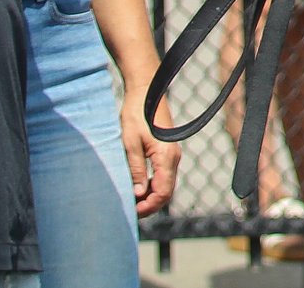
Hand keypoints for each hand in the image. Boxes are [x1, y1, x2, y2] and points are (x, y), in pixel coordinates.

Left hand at [121, 82, 178, 216]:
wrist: (145, 92)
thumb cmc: (136, 115)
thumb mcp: (130, 144)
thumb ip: (135, 170)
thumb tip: (137, 194)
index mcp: (166, 157)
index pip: (163, 192)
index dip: (148, 206)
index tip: (132, 211)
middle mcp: (174, 157)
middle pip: (166, 191)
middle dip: (150, 204)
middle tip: (129, 210)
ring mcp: (172, 154)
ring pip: (165, 184)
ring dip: (151, 195)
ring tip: (131, 201)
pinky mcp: (167, 151)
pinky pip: (163, 175)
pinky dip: (152, 185)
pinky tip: (138, 187)